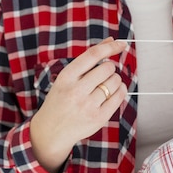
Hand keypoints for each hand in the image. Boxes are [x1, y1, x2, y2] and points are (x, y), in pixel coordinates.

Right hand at [30, 38, 127, 172]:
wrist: (51, 131)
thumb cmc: (61, 100)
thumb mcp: (67, 78)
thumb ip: (88, 59)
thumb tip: (110, 40)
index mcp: (66, 77)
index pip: (93, 55)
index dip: (110, 47)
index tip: (121, 44)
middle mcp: (76, 91)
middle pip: (107, 68)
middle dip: (110, 69)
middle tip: (103, 75)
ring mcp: (88, 105)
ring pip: (115, 81)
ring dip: (115, 80)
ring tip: (105, 85)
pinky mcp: (99, 118)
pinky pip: (119, 96)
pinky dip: (120, 90)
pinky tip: (113, 92)